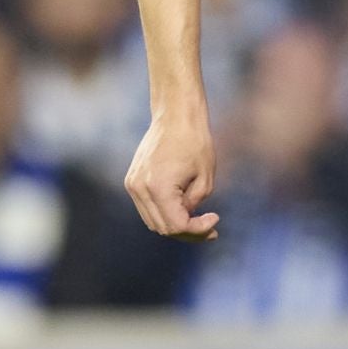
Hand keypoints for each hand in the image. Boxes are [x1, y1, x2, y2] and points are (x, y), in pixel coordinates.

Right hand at [124, 109, 220, 241]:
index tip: (216, 219)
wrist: (175, 116)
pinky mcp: (132, 181)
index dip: (197, 229)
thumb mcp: (205, 177)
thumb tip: (186, 219)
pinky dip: (165, 212)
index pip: (176, 225)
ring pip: (153, 220)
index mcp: (158, 188)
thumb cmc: (195, 142)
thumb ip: (195, 203)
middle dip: (188, 232)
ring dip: (175, 225)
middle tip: (211, 230)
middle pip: (162, 227)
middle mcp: (139, 189)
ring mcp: (132, 185)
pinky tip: (184, 209)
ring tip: (200, 222)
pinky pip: (148, 207)